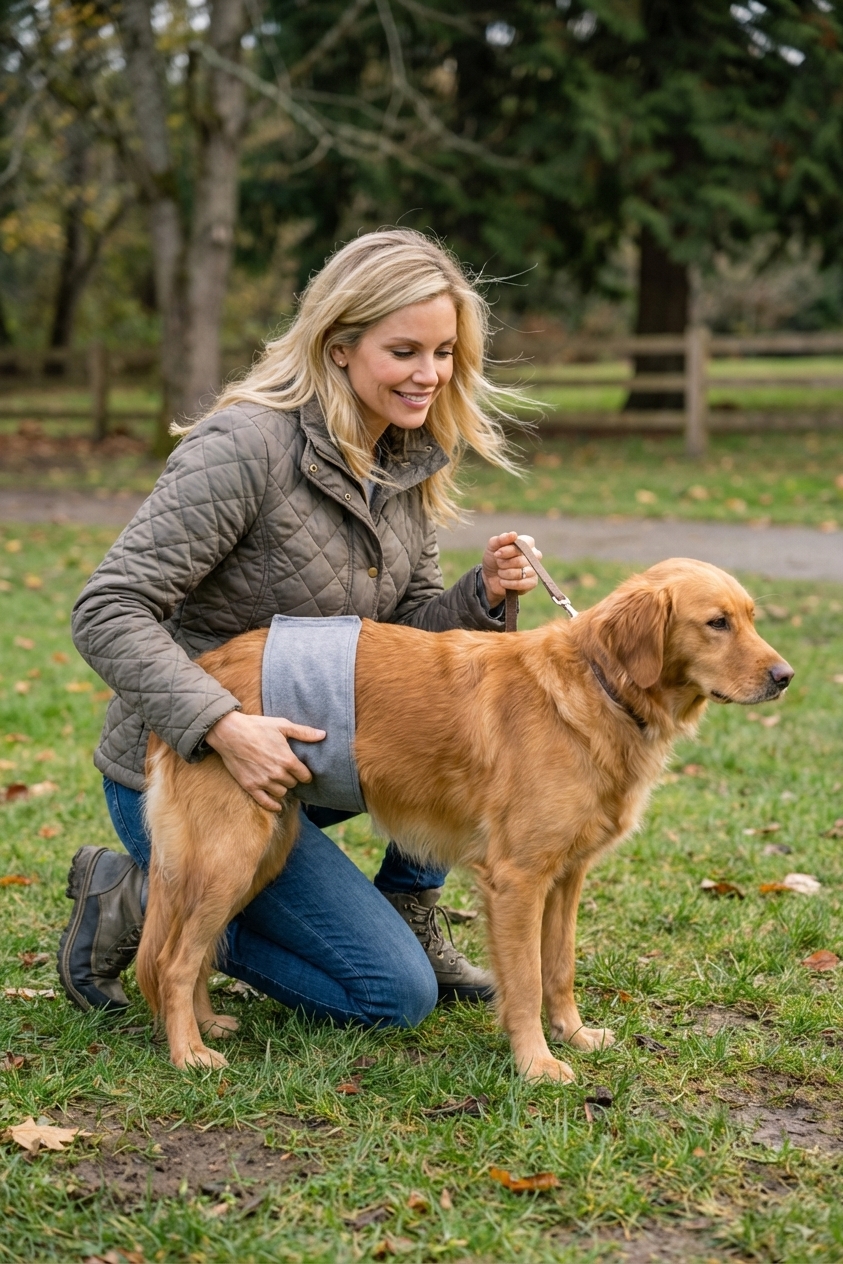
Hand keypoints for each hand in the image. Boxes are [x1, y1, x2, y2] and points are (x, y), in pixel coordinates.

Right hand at [205, 710, 324, 812]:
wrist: (230, 733)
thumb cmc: (257, 726)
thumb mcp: (282, 725)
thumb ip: (304, 732)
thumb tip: (323, 735)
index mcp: (287, 760)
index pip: (304, 776)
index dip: (305, 774)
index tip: (302, 772)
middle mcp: (277, 773)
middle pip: (292, 784)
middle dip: (292, 778)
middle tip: (287, 772)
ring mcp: (263, 781)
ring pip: (281, 793)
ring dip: (282, 787)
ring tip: (278, 780)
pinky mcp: (250, 786)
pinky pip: (265, 802)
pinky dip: (273, 805)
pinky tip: (277, 805)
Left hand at [480, 532, 541, 606]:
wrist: (490, 577)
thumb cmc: (494, 559)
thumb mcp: (492, 546)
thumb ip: (501, 539)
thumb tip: (514, 534)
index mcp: (527, 543)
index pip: (523, 545)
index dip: (509, 550)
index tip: (497, 553)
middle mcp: (534, 555)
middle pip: (520, 560)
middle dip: (504, 564)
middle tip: (499, 564)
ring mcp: (534, 569)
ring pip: (520, 573)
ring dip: (505, 574)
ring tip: (500, 573)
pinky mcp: (532, 582)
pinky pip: (522, 584)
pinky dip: (509, 583)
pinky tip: (503, 582)